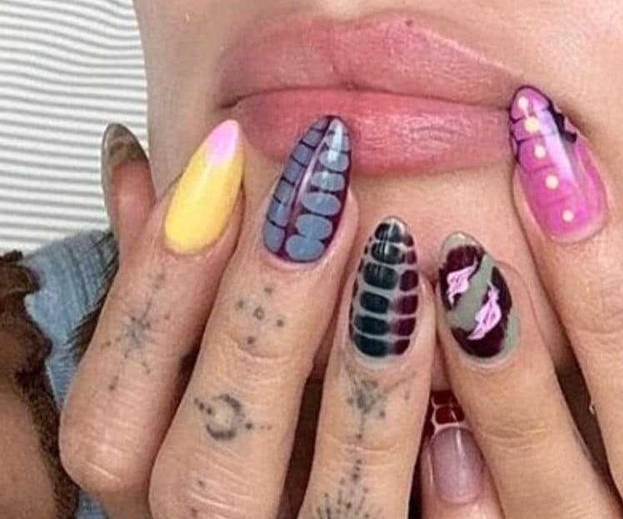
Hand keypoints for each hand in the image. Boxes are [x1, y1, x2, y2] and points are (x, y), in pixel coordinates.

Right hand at [60, 117, 438, 517]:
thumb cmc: (306, 442)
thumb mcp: (227, 379)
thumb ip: (187, 301)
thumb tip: (151, 176)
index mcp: (166, 502)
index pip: (109, 430)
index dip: (152, 294)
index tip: (222, 164)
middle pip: (209, 475)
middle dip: (261, 325)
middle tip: (323, 200)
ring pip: (340, 512)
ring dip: (366, 377)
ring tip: (403, 256)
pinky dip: (462, 429)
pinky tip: (488, 329)